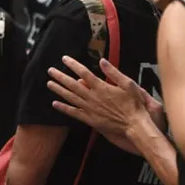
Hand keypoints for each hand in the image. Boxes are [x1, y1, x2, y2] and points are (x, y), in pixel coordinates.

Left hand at [47, 55, 163, 150]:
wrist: (135, 125)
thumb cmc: (134, 104)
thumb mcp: (128, 84)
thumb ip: (113, 72)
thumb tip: (102, 61)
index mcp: (101, 87)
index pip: (83, 72)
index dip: (73, 65)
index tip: (64, 59)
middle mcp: (93, 97)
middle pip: (73, 84)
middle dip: (60, 76)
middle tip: (50, 70)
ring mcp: (90, 109)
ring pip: (71, 97)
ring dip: (59, 90)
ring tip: (49, 83)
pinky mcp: (90, 119)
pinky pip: (74, 113)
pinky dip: (63, 108)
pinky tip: (55, 104)